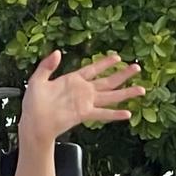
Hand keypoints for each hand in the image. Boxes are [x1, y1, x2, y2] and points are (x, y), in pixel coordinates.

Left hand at [20, 51, 144, 142]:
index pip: (93, 68)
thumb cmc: (34, 104)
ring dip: (126, 93)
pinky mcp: (84, 114)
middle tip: (137, 68)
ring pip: (111, 96)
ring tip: (141, 89)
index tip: (118, 57)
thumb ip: (47, 65)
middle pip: (108, 81)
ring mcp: (86, 103)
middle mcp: (83, 91)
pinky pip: (103, 113)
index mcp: (73, 80)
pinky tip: (127, 113)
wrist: (34, 123)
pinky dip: (115, 114)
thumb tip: (58, 52)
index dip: (105, 63)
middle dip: (123, 75)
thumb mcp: (37, 79)